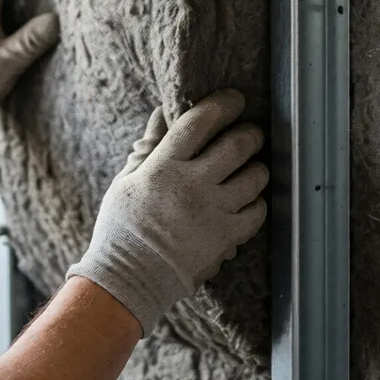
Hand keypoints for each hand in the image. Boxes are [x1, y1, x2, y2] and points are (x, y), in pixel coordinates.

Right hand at [66, 89, 268, 335]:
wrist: (129, 280)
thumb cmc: (122, 228)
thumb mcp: (126, 181)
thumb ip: (148, 147)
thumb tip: (160, 113)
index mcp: (163, 166)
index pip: (199, 122)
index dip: (222, 104)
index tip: (234, 99)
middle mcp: (191, 185)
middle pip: (237, 145)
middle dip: (250, 133)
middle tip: (251, 133)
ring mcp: (212, 212)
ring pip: (254, 177)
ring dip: (257, 167)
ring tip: (252, 166)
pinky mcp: (225, 238)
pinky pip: (257, 212)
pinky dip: (257, 202)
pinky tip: (248, 199)